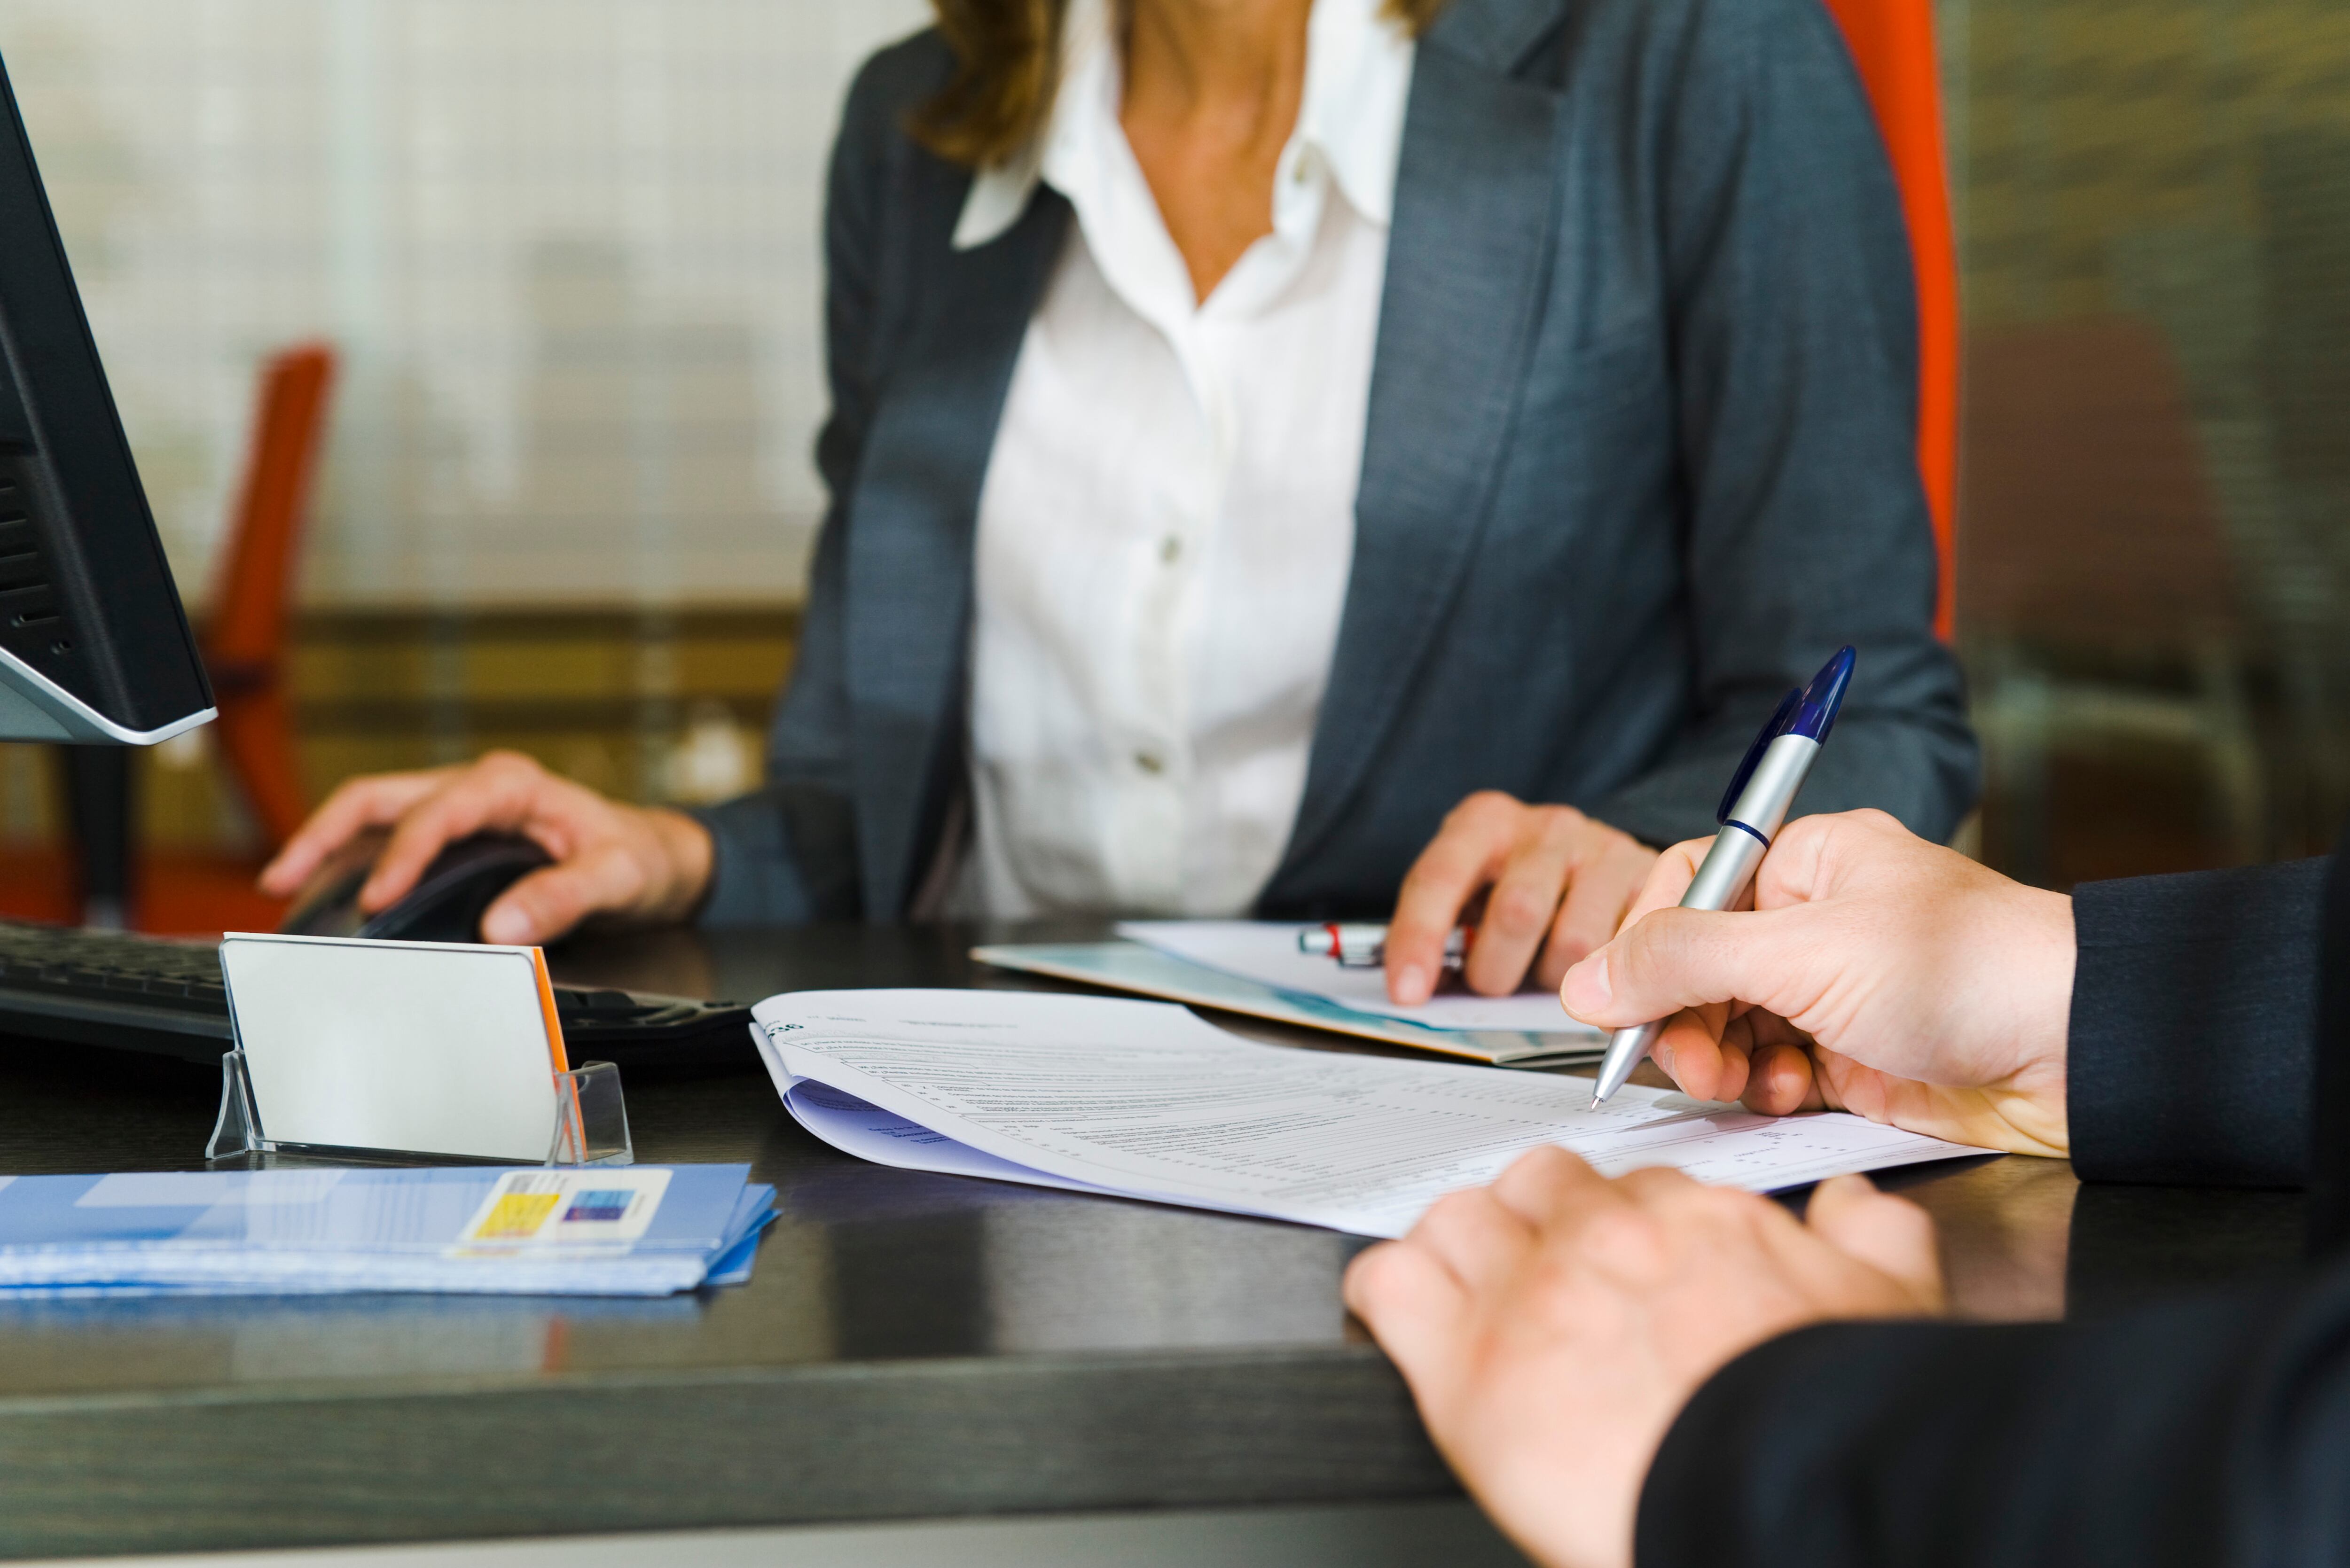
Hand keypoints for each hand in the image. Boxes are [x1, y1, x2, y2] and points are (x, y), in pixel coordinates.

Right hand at [258, 750, 715, 945]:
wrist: (656, 855)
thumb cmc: (639, 856)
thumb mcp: (619, 876)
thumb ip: (566, 897)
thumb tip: (503, 925)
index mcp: (513, 785)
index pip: (440, 812)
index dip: (403, 854)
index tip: (379, 898)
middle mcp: (478, 788)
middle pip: (381, 796)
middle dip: (326, 831)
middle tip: (283, 875)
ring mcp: (461, 808)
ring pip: (375, 812)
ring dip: (327, 843)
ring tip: (285, 883)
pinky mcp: (455, 836)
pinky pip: (391, 838)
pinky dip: (353, 860)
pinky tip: (330, 892)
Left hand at [1346, 1148, 1942, 1567]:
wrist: (1784, 1496)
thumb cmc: (1831, 1421)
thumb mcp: (1888, 1305)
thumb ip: (1869, 1236)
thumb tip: (1849, 1204)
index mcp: (1694, 1222)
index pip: (1628, 1182)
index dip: (1617, 1222)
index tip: (1617, 1259)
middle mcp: (1603, 1240)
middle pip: (1533, 1183)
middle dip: (1534, 1220)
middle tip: (1541, 1274)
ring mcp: (1527, 1294)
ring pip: (1456, 1218)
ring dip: (1461, 1249)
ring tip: (1469, 1293)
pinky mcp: (1464, 1364)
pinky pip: (1391, 1284)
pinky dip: (1388, 1291)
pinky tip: (1404, 1313)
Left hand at [1386, 793, 1657, 1003]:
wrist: (1592, 858)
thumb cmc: (1515, 884)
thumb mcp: (1470, 894)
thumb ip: (1444, 931)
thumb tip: (1417, 990)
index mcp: (1483, 822)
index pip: (1439, 877)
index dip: (1419, 938)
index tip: (1407, 992)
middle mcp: (1545, 827)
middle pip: (1516, 912)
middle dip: (1496, 970)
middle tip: (1494, 984)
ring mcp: (1601, 848)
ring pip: (1575, 944)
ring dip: (1553, 980)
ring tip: (1546, 969)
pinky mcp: (1649, 877)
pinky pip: (1625, 951)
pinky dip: (1604, 978)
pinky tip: (1593, 967)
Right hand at [1559, 809, 2072, 1155]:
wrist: (2082, 1052)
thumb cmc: (1967, 970)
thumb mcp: (1802, 952)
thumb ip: (1682, 961)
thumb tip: (1587, 981)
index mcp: (1810, 861)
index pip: (1689, 886)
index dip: (1648, 941)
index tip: (1623, 997)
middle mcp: (1818, 921)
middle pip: (1699, 964)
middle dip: (1681, 1015)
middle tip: (1687, 1059)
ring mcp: (1835, 992)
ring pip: (1729, 1024)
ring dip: (1719, 1057)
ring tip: (1739, 1081)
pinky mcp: (1855, 1058)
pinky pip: (1772, 1071)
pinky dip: (1766, 1088)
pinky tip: (1788, 1095)